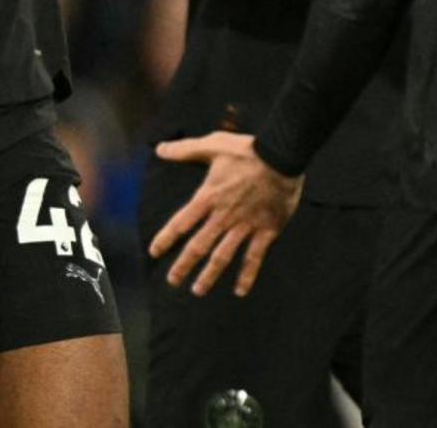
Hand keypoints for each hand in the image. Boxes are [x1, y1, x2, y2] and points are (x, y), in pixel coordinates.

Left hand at [148, 131, 300, 296]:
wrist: (282, 156)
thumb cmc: (246, 150)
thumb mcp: (213, 145)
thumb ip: (185, 150)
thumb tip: (159, 149)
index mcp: (209, 196)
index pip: (181, 222)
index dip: (166, 238)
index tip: (154, 252)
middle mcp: (224, 216)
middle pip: (199, 246)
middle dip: (184, 265)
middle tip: (173, 281)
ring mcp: (245, 226)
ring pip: (223, 256)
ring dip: (209, 275)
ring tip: (198, 290)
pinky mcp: (266, 230)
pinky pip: (254, 257)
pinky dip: (247, 275)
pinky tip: (240, 290)